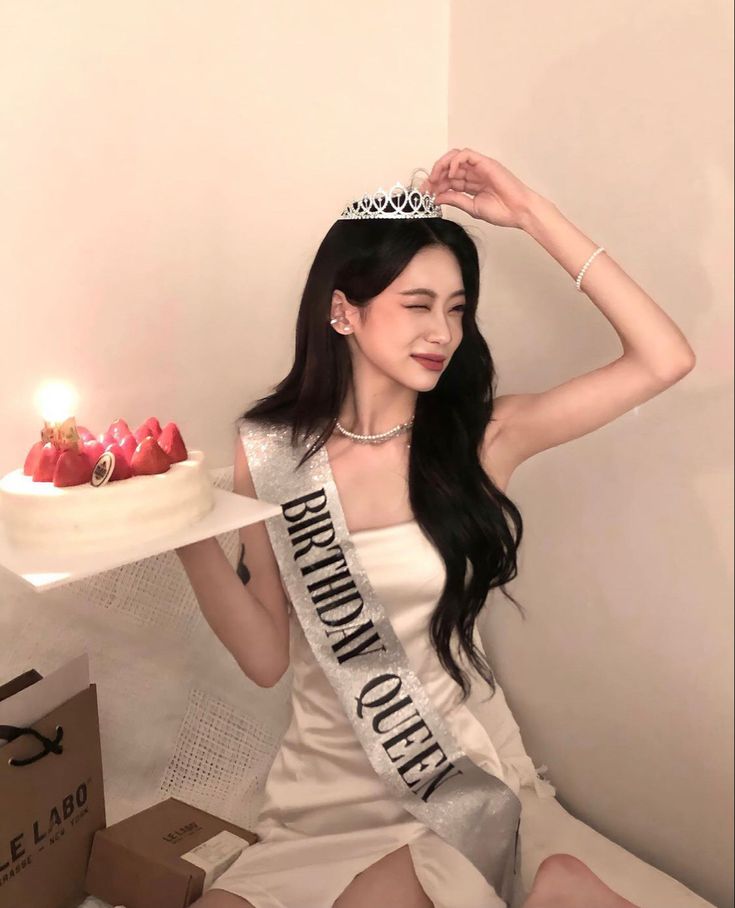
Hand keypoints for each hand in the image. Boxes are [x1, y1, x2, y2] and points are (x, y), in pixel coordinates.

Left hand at [419, 147, 542, 228]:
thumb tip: (437, 198)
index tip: (424, 194)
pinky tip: (450, 174)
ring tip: (435, 178)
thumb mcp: (472, 207)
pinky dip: (455, 162)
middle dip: (435, 175)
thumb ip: (455, 200)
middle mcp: (474, 174)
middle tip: (426, 187)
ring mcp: (480, 167)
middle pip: (449, 167)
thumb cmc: (502, 211)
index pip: (448, 180)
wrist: (519, 212)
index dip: (435, 185)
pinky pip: (467, 155)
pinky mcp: (486, 163)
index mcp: (471, 185)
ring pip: (455, 157)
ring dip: (442, 166)